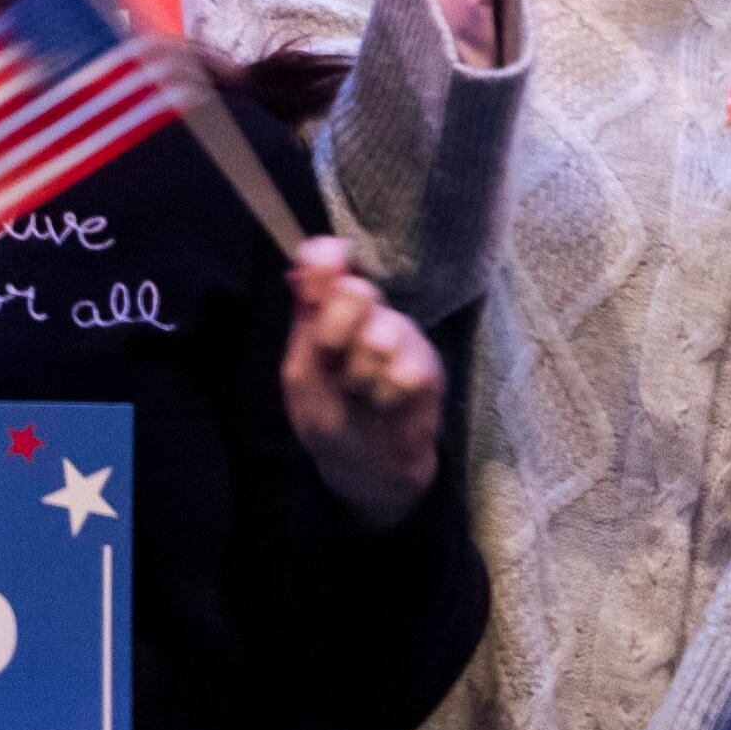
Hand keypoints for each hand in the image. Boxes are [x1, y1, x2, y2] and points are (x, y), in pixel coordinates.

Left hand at [278, 237, 447, 520]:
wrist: (368, 469)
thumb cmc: (329, 419)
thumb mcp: (301, 378)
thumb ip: (305, 325)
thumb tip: (302, 270)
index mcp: (329, 310)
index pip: (328, 262)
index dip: (325, 260)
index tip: (319, 270)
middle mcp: (368, 314)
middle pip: (355, 293)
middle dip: (336, 333)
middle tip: (334, 363)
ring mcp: (402, 336)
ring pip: (379, 337)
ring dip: (361, 377)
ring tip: (363, 395)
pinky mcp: (429, 365)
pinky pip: (405, 372)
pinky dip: (386, 398)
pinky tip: (387, 406)